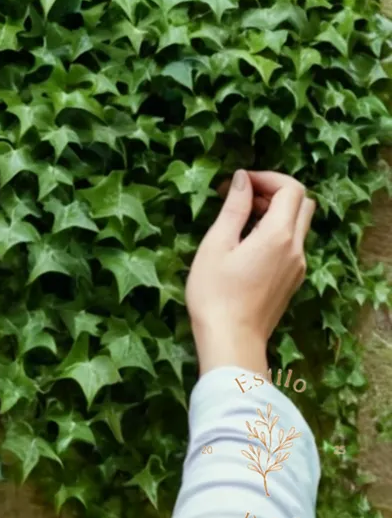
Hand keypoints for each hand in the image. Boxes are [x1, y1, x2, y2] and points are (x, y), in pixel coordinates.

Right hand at [185, 170, 316, 374]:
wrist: (231, 340)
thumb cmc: (215, 292)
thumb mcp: (217, 244)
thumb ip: (233, 208)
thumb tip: (242, 179)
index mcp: (279, 235)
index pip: (290, 188)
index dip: (266, 177)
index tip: (237, 183)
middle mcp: (296, 248)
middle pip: (302, 203)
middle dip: (274, 191)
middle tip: (241, 196)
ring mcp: (297, 266)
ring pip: (299, 224)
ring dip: (276, 211)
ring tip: (240, 219)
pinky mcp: (292, 280)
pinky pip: (293, 244)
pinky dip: (276, 231)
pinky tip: (247, 243)